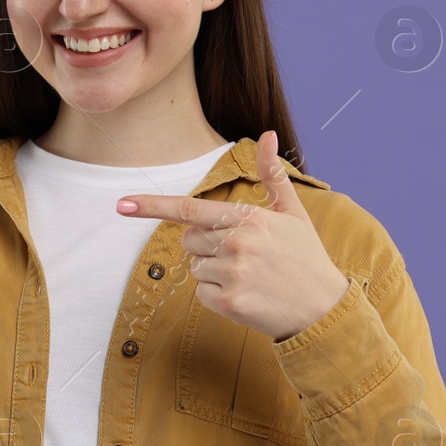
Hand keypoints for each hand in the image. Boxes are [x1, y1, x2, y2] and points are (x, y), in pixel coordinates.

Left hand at [115, 130, 349, 341]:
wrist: (324, 311)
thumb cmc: (306, 258)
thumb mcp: (293, 214)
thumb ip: (273, 176)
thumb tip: (268, 134)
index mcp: (249, 219)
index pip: (190, 210)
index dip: (152, 206)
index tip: (122, 204)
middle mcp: (237, 244)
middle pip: (189, 240)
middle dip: (207, 246)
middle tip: (244, 256)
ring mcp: (232, 274)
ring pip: (195, 268)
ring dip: (214, 273)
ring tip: (250, 277)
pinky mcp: (228, 302)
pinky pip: (201, 293)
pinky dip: (218, 297)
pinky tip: (246, 295)